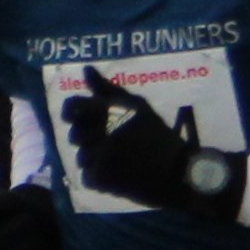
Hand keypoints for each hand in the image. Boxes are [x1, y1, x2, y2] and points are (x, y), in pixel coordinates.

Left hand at [65, 69, 246, 220]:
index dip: (71, 114)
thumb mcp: (137, 106)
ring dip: (94, 160)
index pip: (72, 108)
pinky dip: (99, 178)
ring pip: (80, 157)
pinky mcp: (102, 179)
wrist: (177, 171)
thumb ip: (107, 89)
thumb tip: (85, 70)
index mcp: (110, 111)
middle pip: (74, 135)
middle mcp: (102, 132)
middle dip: (87, 140)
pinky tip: (116, 174)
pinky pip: (86, 177)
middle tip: (109, 144)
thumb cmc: (158, 136)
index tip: (79, 120)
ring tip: (117, 160)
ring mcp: (100, 157)